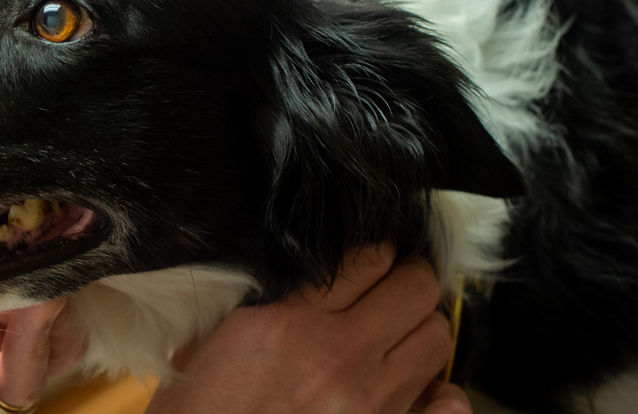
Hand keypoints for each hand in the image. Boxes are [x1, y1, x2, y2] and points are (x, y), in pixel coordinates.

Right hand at [145, 246, 471, 413]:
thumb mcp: (210, 341)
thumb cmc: (202, 410)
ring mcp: (370, 400)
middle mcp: (337, 355)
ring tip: (396, 336)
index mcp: (287, 320)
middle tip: (391, 289)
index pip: (370, 256)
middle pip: (417, 288)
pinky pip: (449, 400)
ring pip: (437, 337)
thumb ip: (263, 302)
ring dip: (419, 330)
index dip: (376, 251)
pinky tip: (415, 385)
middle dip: (408, 281)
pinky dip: (440, 390)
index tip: (370, 259)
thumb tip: (302, 276)